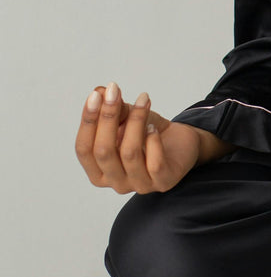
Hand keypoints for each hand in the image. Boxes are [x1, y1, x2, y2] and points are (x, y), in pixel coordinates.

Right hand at [75, 80, 202, 193]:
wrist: (180, 143)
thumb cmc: (148, 133)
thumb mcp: (127, 118)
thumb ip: (113, 109)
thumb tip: (100, 92)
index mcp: (99, 172)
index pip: (84, 149)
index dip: (88, 122)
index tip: (96, 95)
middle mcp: (116, 183)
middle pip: (103, 151)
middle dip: (107, 117)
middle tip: (115, 91)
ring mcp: (139, 186)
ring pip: (129, 153)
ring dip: (135, 121)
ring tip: (143, 101)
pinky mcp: (163, 182)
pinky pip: (154, 162)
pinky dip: (152, 140)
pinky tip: (154, 127)